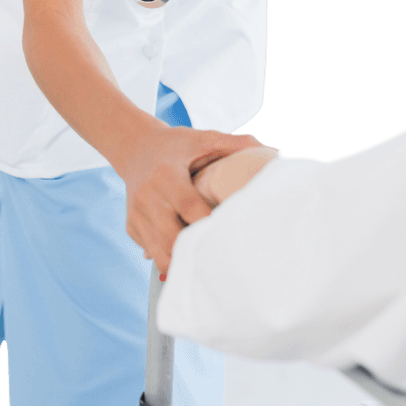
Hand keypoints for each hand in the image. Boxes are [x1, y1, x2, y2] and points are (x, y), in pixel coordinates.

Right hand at [115, 123, 266, 274]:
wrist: (136, 148)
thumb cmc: (177, 145)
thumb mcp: (203, 138)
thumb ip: (235, 144)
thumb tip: (274, 152)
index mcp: (166, 174)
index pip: (187, 204)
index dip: (206, 220)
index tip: (228, 230)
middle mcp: (147, 196)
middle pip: (170, 235)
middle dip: (196, 249)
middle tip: (223, 258)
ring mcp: (136, 214)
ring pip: (159, 250)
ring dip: (183, 261)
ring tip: (208, 267)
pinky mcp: (131, 227)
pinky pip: (150, 250)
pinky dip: (169, 259)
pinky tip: (190, 261)